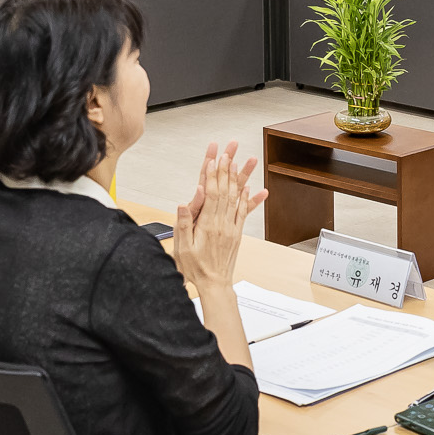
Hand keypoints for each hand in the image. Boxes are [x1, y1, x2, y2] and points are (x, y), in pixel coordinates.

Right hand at [173, 141, 262, 289]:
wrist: (215, 285)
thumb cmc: (195, 269)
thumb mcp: (182, 248)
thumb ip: (184, 224)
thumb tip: (184, 203)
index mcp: (208, 225)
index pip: (211, 193)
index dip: (213, 173)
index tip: (214, 157)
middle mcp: (222, 223)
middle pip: (225, 189)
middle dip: (227, 167)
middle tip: (230, 149)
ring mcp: (231, 227)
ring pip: (236, 197)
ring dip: (240, 177)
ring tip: (244, 160)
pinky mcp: (236, 233)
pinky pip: (243, 212)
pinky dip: (247, 198)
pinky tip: (251, 187)